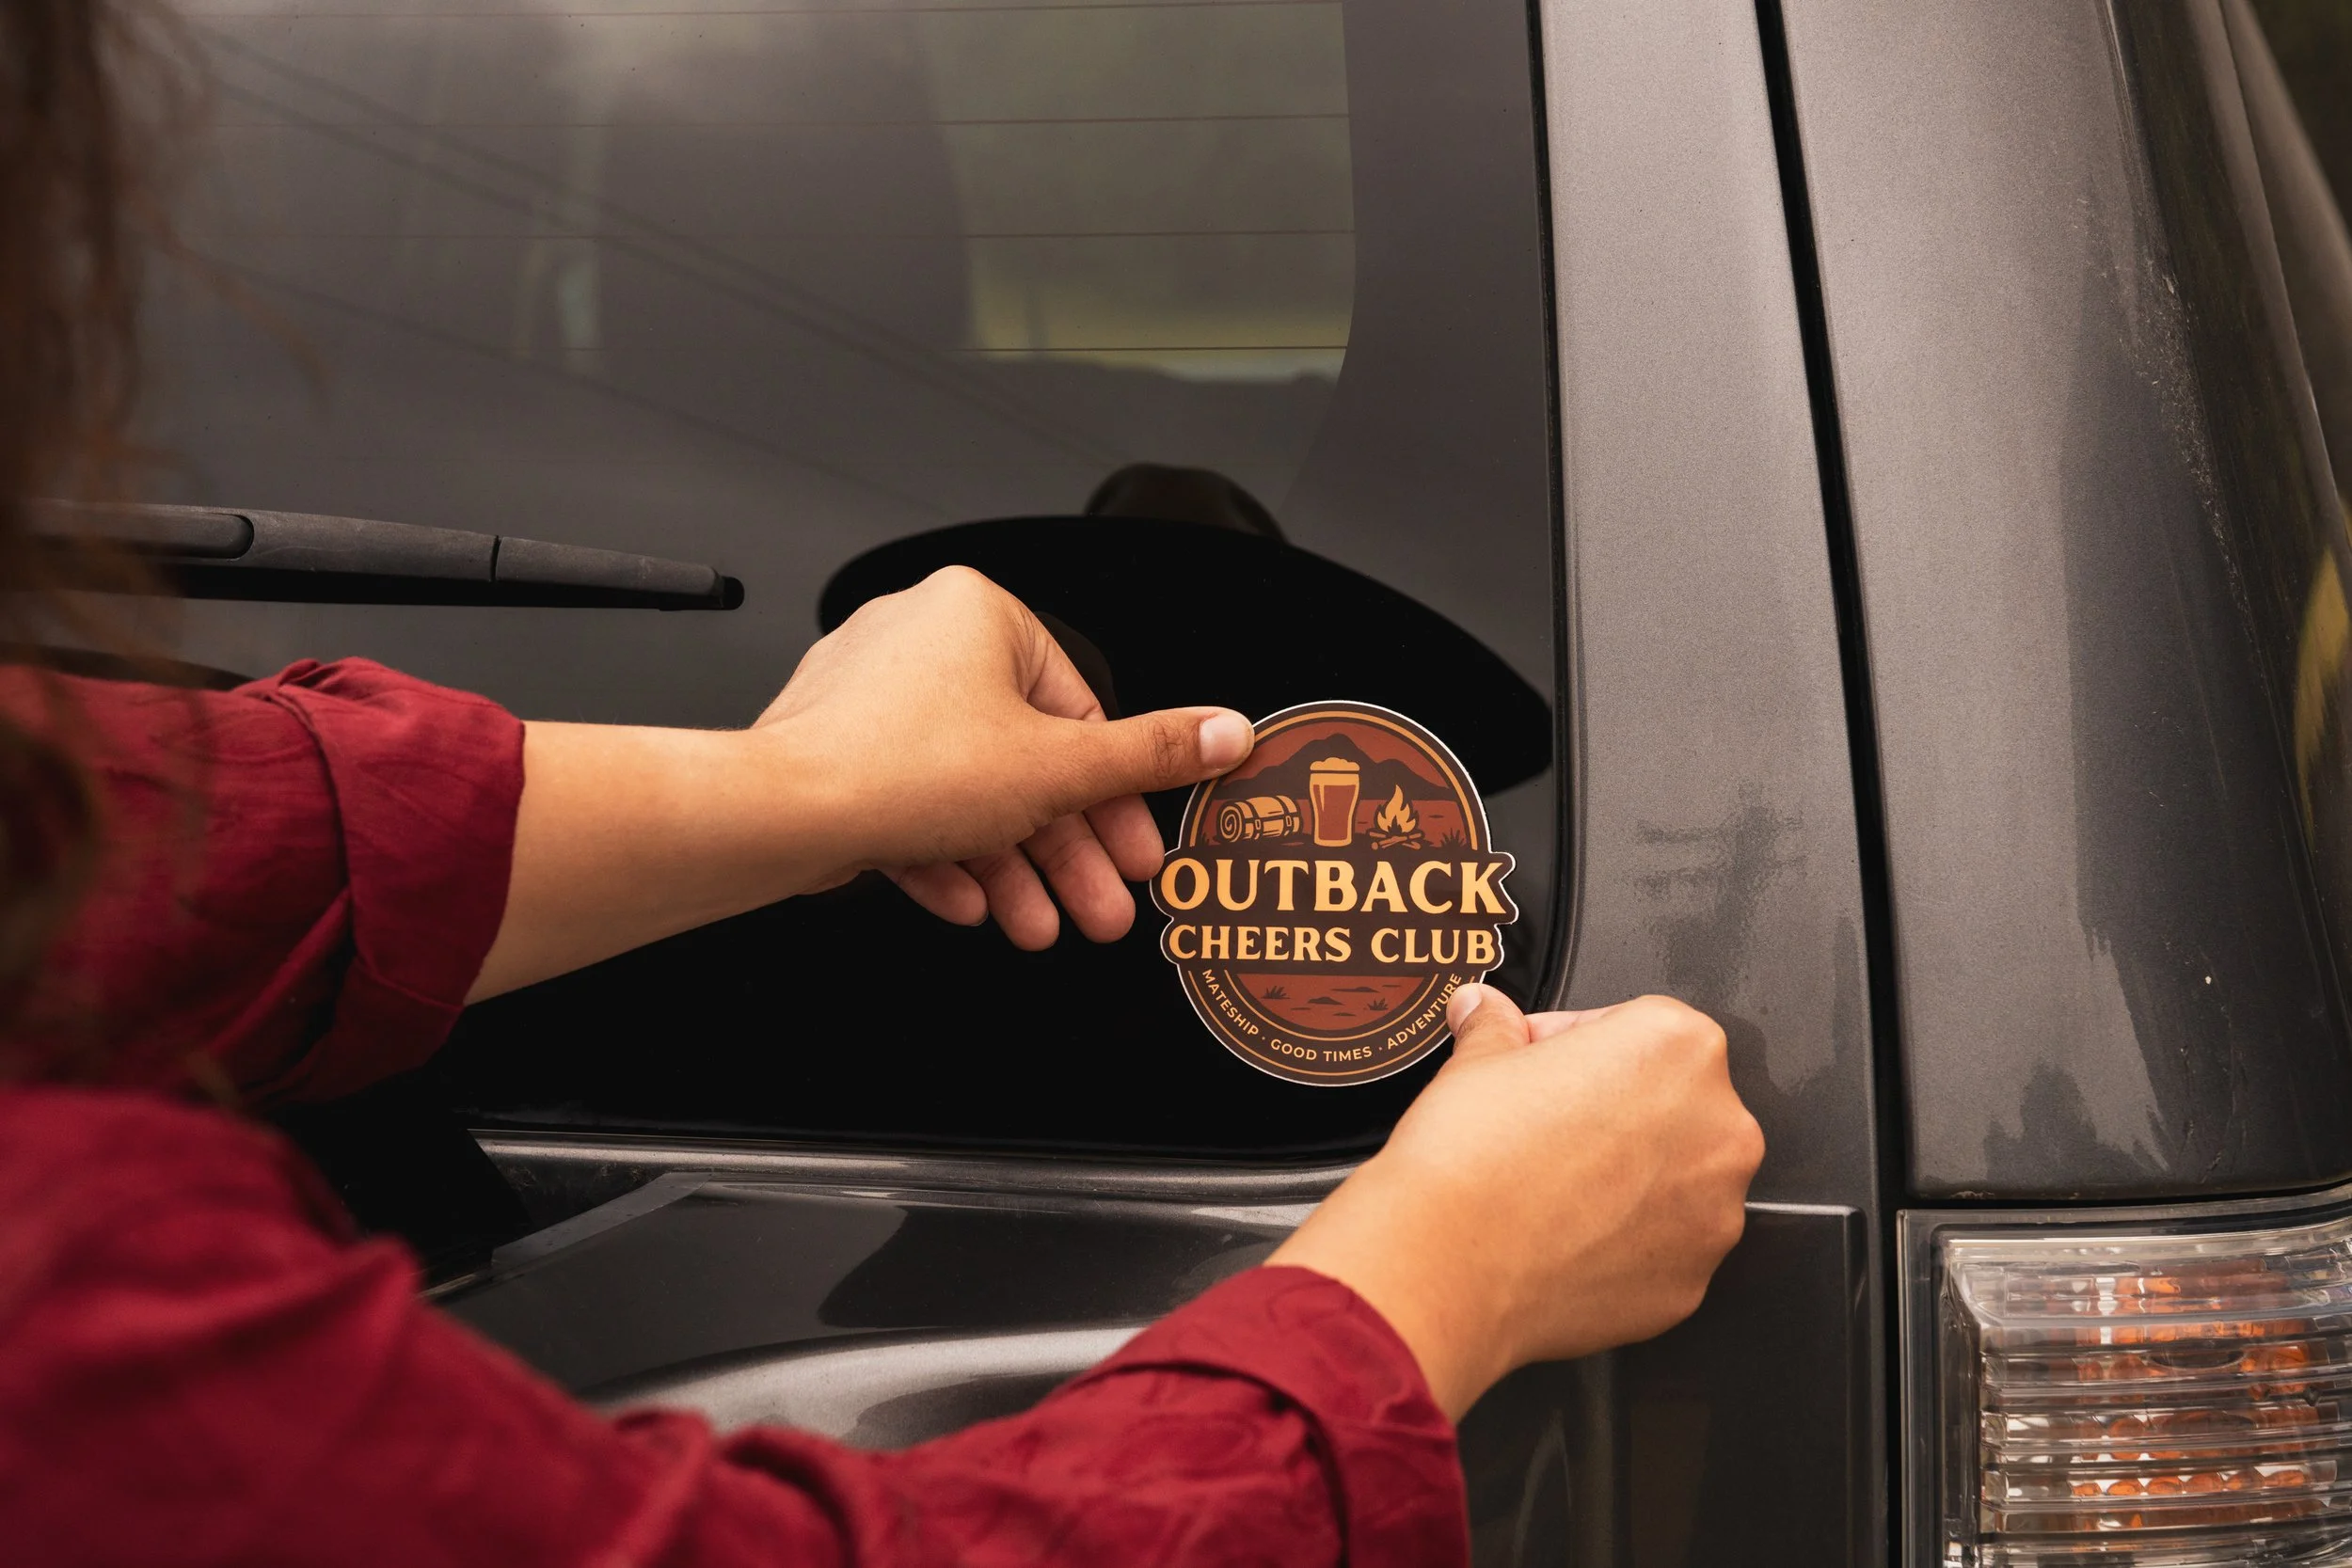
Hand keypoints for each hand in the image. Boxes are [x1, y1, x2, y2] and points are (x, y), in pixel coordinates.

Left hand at [472, 567, 1251, 998]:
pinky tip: (973, 905)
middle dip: (1066, 849)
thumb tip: (1226, 730)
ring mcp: (870, 696)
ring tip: (1042, 924)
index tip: (1136, 846)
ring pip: (967, 791)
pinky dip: (947, 856)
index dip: (1116, 796)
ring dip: (1013, 867)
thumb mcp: (1060, 769)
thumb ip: (1150, 754)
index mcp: (980, 613)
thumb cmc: (899, 769)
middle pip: (1023, 759)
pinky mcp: (833, 750)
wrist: (780, 813)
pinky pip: (911, 802)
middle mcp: (920, 638)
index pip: (1078, 708)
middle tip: (1102, 904)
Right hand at [1268, 987, 1762, 1418]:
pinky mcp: (1692, 1281)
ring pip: (1672, 1181)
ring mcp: (1714, 1214)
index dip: (1571, 1047)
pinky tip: (1565, 1234)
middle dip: (1610, 1112)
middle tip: (1542, 1129)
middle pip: (1667, 1105)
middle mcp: (1719, 1129)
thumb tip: (1487, 1012)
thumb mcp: (1478, 1059)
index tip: (1537, 1067)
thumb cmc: (1471, 1160)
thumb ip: (1497, 1025)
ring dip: (1625, 1178)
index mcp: (1679, 1049)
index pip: (1632, 1027)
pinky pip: (1664, 1249)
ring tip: (1551, 1187)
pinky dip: (1624, 1241)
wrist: (1449, 1264)